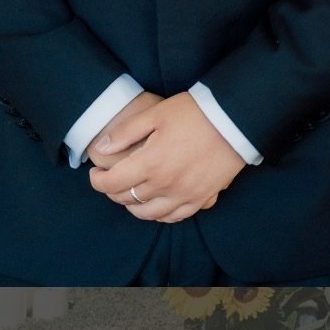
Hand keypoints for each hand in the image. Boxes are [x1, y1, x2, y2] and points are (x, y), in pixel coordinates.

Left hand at [88, 91, 245, 222]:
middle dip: (113, 191)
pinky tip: (157, 206)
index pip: (113, 183)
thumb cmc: (194, 112)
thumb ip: (126, 132)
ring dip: (133, 207)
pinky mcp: (202, 197)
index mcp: (151, 163)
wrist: (234, 119)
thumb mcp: (156, 114)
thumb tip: (102, 148)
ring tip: (129, 195)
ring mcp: (184, 194)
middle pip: (128, 198)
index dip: (98, 181)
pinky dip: (160, 215)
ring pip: (149, 213)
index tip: (95, 174)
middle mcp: (165, 184)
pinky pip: (175, 216)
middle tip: (110, 180)